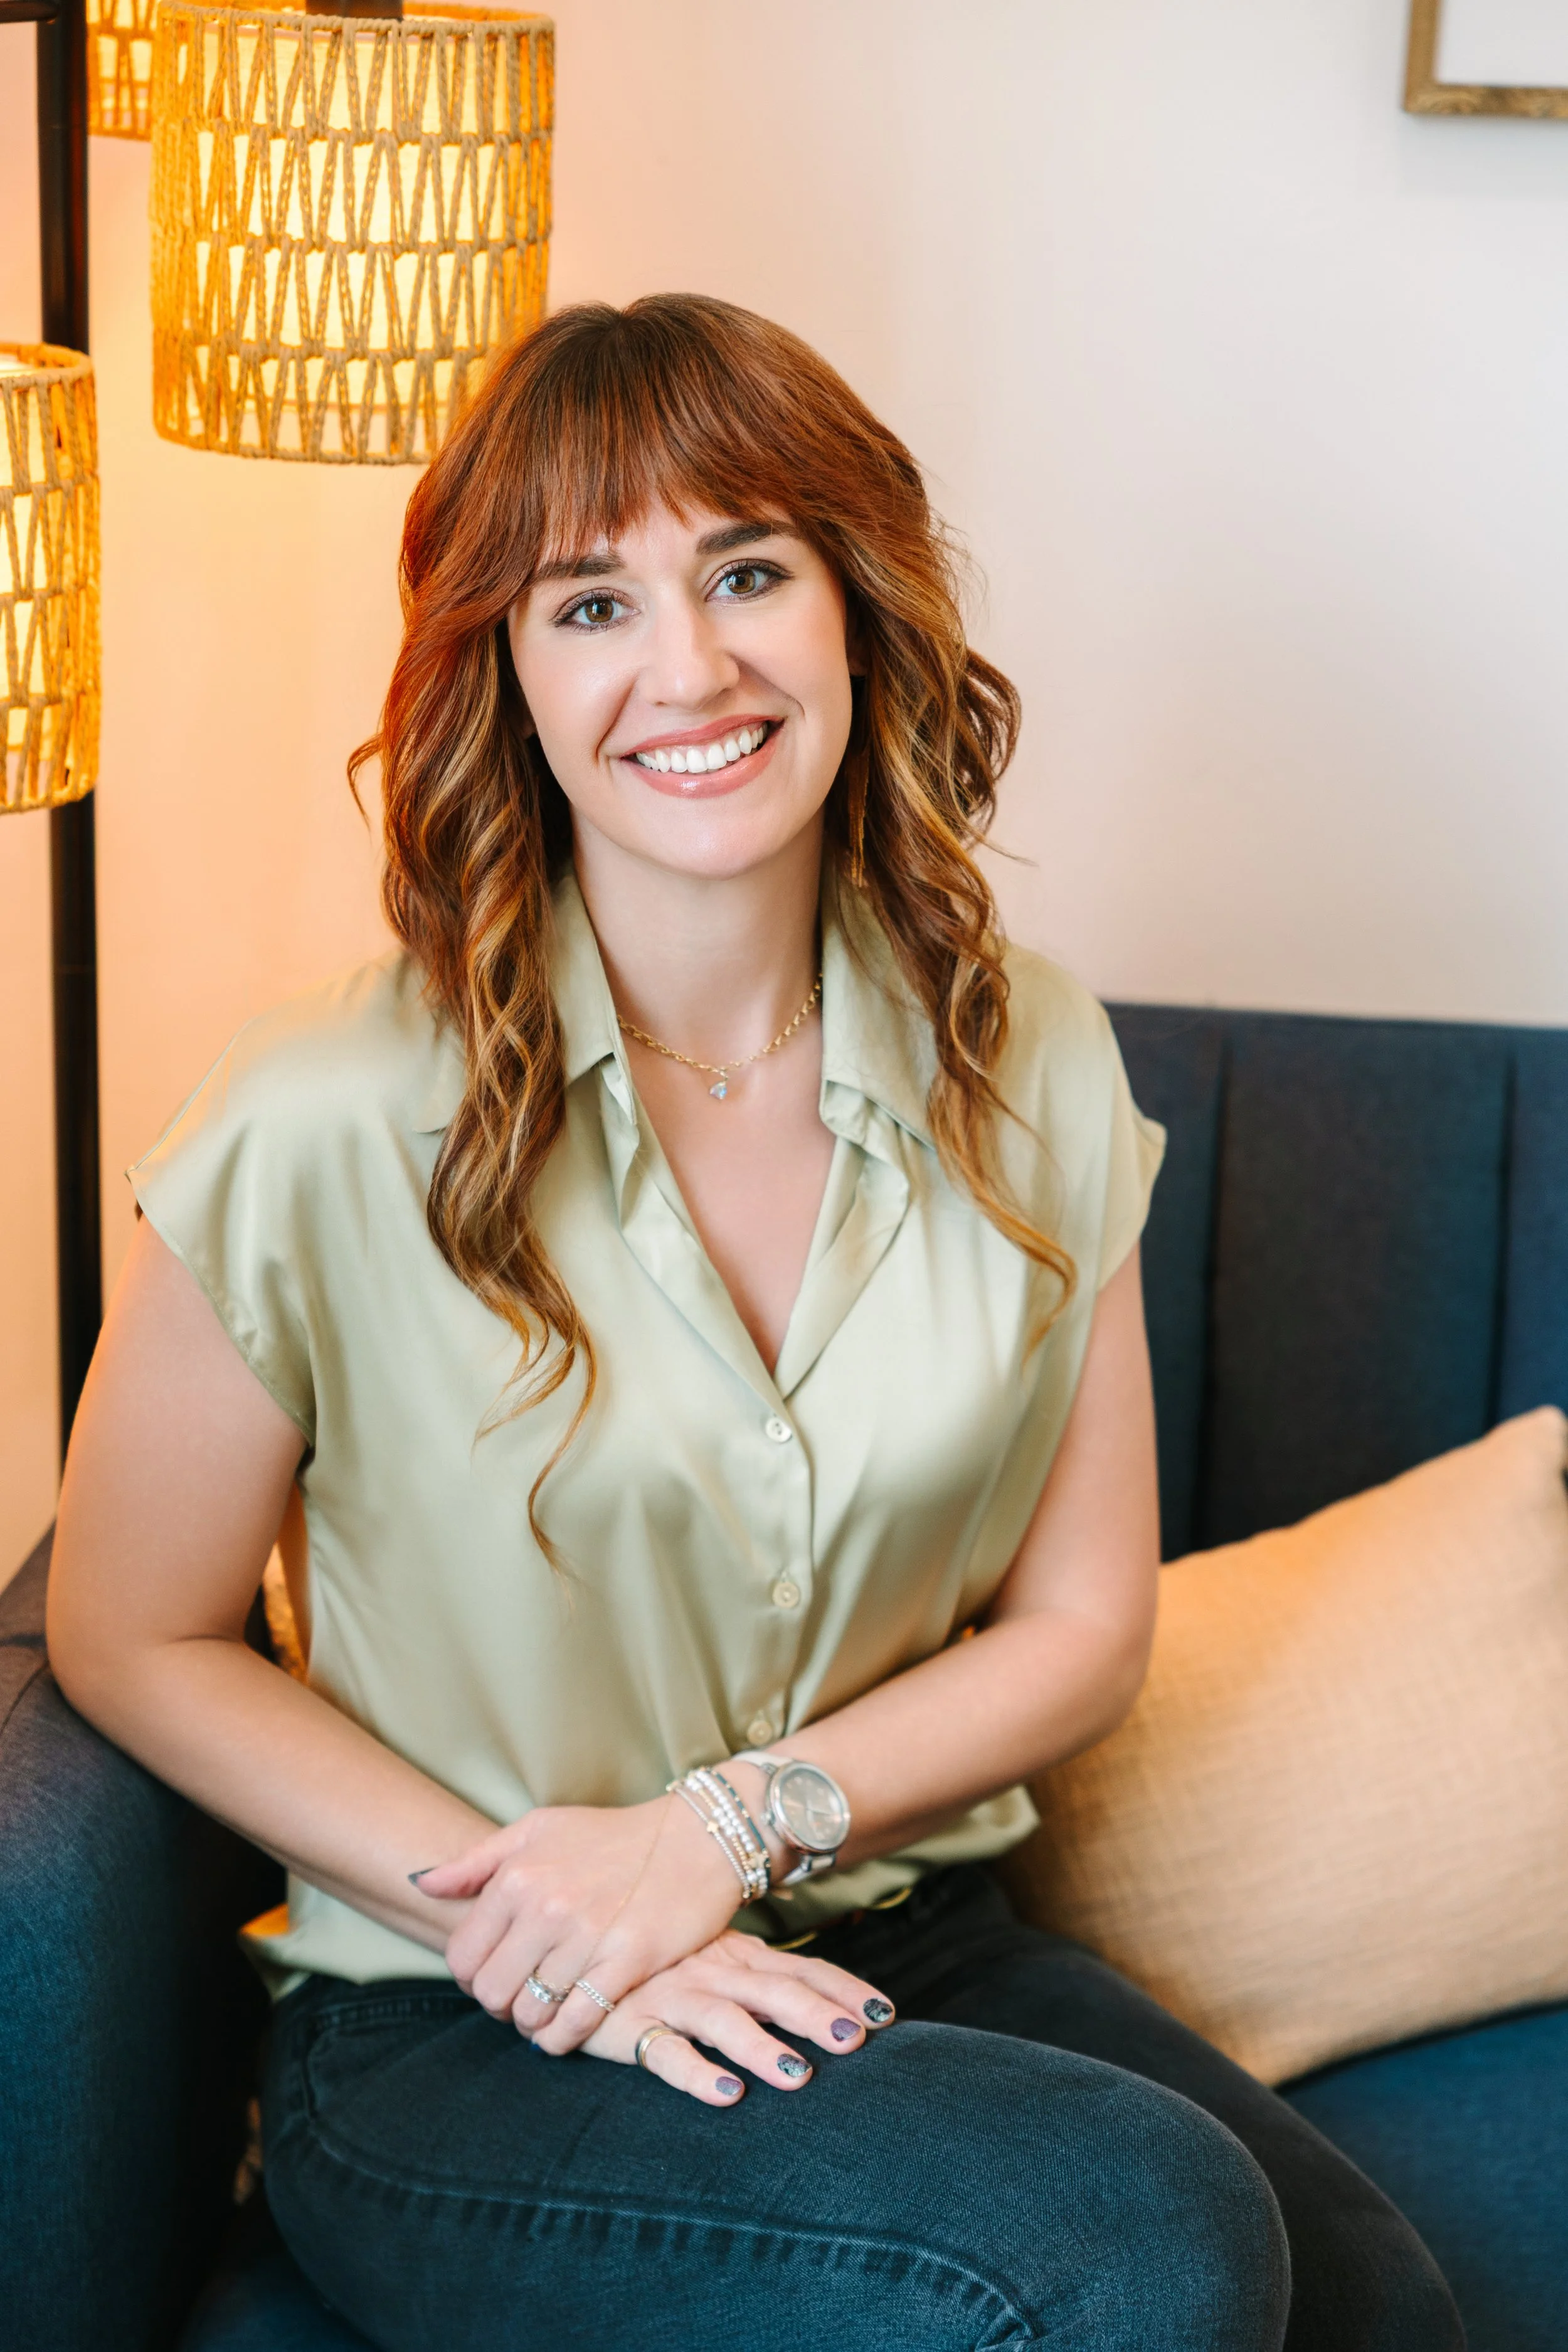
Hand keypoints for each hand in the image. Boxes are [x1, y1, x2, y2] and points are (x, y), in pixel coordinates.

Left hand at [412, 1791, 755, 2051]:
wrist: (695, 1838)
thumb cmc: (612, 1835)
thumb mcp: (539, 1829)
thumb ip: (476, 1861)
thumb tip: (421, 1884)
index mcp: (518, 1876)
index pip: (464, 1956)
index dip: (471, 1977)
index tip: (491, 1977)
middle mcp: (547, 1906)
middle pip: (492, 1991)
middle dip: (498, 2006)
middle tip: (517, 2001)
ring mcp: (588, 1936)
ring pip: (532, 2013)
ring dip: (532, 2025)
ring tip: (543, 2015)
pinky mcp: (628, 1962)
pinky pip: (577, 2022)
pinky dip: (563, 2039)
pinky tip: (565, 2032)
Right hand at [580, 1929, 896, 2105]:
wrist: (572, 1950)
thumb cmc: (657, 1958)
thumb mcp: (715, 1956)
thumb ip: (760, 1975)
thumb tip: (825, 2004)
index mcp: (738, 1954)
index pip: (802, 1968)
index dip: (844, 1988)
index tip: (886, 2015)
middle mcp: (711, 1970)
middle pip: (774, 1991)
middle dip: (816, 2013)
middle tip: (856, 2040)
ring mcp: (671, 1995)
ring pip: (724, 2019)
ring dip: (762, 2047)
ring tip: (799, 2077)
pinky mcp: (630, 2025)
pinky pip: (665, 2052)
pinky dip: (697, 2073)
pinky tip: (726, 2095)